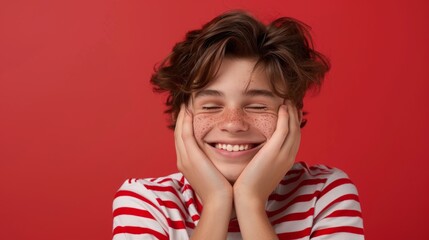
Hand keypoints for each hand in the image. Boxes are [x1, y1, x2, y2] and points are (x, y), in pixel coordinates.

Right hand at [175, 104, 232, 205]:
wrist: (220, 203)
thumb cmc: (223, 191)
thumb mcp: (216, 173)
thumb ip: (216, 162)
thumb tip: (226, 154)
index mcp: (188, 164)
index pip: (183, 140)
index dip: (185, 126)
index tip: (191, 114)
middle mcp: (183, 159)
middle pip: (178, 133)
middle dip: (181, 118)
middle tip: (185, 104)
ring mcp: (185, 158)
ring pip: (179, 131)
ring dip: (182, 116)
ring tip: (186, 103)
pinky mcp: (191, 156)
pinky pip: (185, 134)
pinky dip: (186, 121)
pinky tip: (190, 110)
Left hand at [233, 101, 300, 238]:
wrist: (248, 199)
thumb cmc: (250, 187)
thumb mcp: (262, 171)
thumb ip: (264, 160)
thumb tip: (260, 154)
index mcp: (286, 161)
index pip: (294, 138)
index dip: (294, 124)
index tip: (289, 113)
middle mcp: (289, 157)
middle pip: (297, 131)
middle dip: (295, 116)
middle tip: (291, 102)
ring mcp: (283, 154)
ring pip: (293, 128)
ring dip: (291, 113)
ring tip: (287, 101)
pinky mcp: (275, 151)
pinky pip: (284, 129)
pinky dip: (285, 117)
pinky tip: (282, 107)